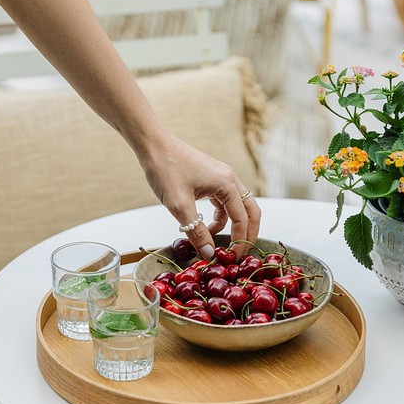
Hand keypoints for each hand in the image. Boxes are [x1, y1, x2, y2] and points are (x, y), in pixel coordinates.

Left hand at [141, 133, 260, 259]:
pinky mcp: (212, 179)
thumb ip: (196, 231)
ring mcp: (222, 178)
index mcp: (227, 184)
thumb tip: (209, 253)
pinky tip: (204, 226)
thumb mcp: (179, 206)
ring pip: (238, 207)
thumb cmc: (165, 169)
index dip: (240, 241)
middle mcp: (230, 179)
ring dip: (231, 227)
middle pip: (250, 212)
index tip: (233, 259)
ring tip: (215, 243)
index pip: (243, 219)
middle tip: (238, 254)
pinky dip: (220, 217)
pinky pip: (224, 202)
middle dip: (247, 234)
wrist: (153, 144)